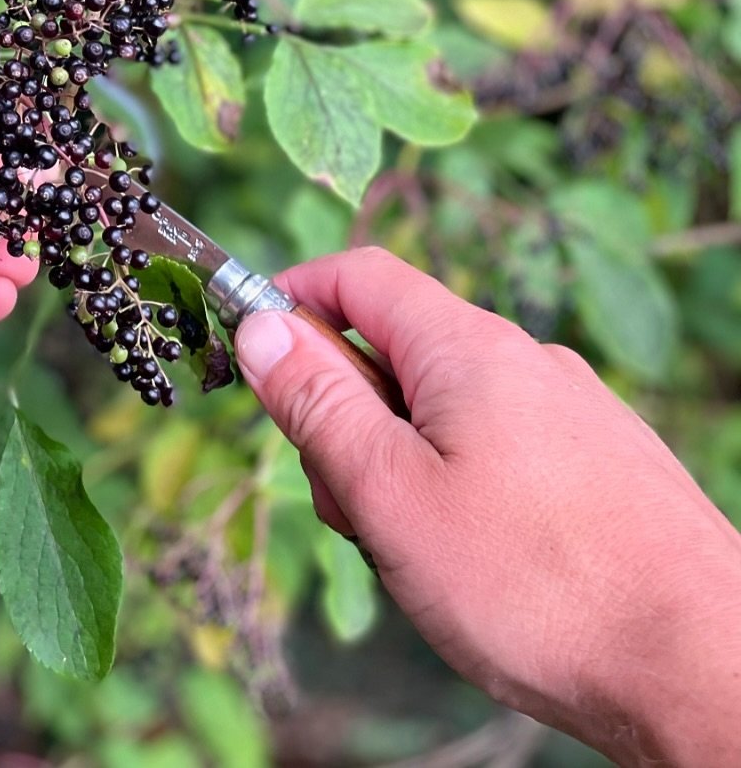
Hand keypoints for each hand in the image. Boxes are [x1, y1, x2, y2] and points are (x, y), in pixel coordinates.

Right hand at [234, 247, 740, 767]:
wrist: (706, 670)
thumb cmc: (537, 588)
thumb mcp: (389, 495)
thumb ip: (318, 404)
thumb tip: (260, 326)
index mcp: (467, 348)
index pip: (358, 274)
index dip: (292, 296)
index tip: (250, 347)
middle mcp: (526, 361)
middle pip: (398, 349)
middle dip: (347, 411)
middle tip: (344, 501)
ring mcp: (573, 413)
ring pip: (447, 409)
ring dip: (401, 461)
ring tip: (417, 553)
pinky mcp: (603, 466)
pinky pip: (500, 448)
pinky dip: (459, 486)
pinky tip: (479, 565)